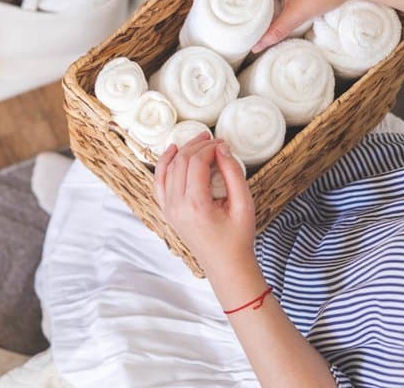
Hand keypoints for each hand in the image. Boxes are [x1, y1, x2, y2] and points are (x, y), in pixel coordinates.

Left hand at [154, 135, 255, 280]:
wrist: (226, 266)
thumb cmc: (238, 238)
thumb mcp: (244, 204)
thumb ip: (233, 174)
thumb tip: (222, 148)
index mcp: (196, 205)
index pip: (197, 162)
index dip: (210, 148)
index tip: (223, 143)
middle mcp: (177, 206)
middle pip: (181, 162)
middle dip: (196, 145)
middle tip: (212, 138)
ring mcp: (169, 209)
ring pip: (168, 169)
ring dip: (181, 151)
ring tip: (198, 140)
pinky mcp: (167, 211)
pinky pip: (159, 182)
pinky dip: (163, 165)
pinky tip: (172, 152)